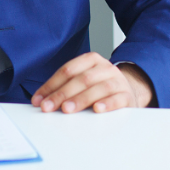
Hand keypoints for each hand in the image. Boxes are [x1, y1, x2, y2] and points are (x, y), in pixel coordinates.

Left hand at [31, 52, 153, 113]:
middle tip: (48, 107)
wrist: (130, 91)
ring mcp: (118, 80)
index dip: (51, 85)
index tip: (39, 100)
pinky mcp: (127, 95)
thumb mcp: (84, 81)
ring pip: (97, 88)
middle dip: (61, 94)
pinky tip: (96, 109)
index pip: (67, 70)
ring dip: (80, 99)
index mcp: (91, 60)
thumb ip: (66, 87)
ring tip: (66, 109)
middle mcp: (105, 67)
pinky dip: (106, 104)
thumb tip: (42, 100)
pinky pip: (117, 99)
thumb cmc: (100, 87)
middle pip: (80, 79)